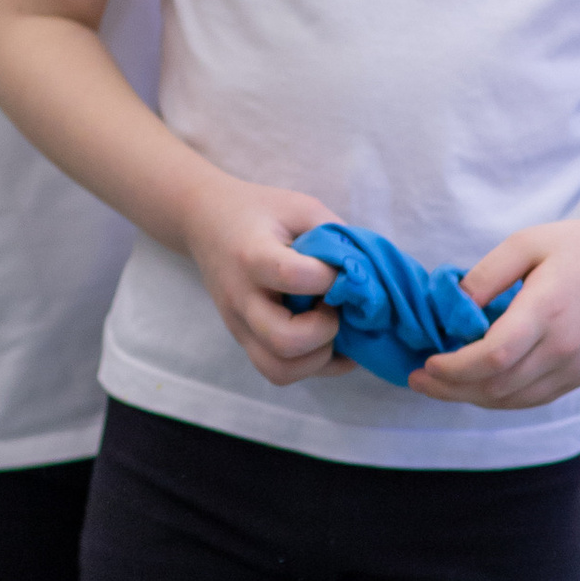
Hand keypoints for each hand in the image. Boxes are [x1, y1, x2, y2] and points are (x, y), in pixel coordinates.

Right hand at [180, 173, 342, 384]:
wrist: (206, 221)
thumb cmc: (261, 211)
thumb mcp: (302, 209)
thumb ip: (337, 241)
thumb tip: (374, 280)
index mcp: (252, 255)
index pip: (293, 276)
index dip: (331, 278)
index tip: (342, 270)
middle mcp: (240, 298)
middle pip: (284, 340)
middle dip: (326, 331)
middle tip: (335, 308)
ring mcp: (239, 325)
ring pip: (279, 370)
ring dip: (318, 358)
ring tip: (331, 330)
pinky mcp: (244, 340)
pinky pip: (279, 371)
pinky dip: (312, 366)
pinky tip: (328, 343)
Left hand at [409, 215, 579, 410]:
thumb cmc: (578, 246)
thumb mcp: (525, 243)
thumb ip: (485, 276)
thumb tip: (451, 308)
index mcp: (547, 309)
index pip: (493, 356)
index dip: (453, 368)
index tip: (426, 361)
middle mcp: (563, 347)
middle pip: (496, 386)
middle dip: (450, 388)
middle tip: (417, 379)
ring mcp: (575, 367)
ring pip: (512, 400)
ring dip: (470, 397)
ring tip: (439, 384)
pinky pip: (531, 400)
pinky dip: (498, 398)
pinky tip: (475, 385)